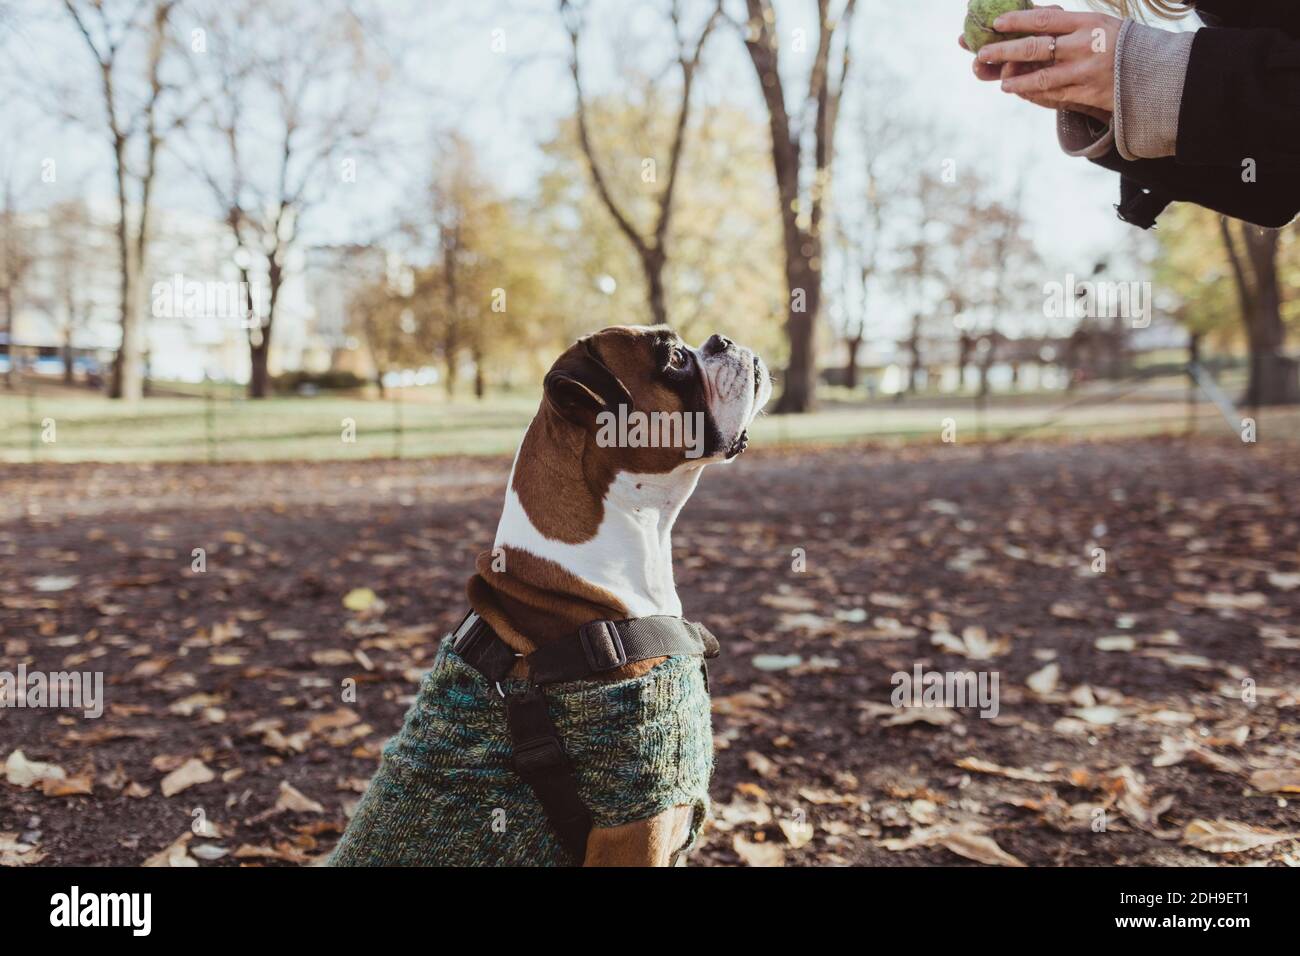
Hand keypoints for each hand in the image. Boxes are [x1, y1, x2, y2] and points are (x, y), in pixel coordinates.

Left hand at [977, 7, 1121, 117]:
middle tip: (982, 54)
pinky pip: (1052, 94)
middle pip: (1034, 48)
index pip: (1044, 19)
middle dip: (1003, 51)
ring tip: (1000, 82)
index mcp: (1087, 22)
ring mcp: (1084, 71)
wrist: (1154, 71)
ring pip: (1040, 77)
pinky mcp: (1087, 93)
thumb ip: (1066, 24)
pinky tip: (1019, 90)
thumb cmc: (1120, 43)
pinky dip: (1032, 92)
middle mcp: (1084, 44)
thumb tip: (1030, 18)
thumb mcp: (1099, 24)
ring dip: (1015, 79)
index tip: (996, 23)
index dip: (1016, 21)